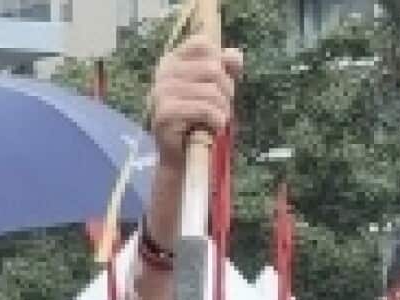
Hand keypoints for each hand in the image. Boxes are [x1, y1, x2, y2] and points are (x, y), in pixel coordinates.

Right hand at [149, 37, 243, 167]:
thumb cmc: (197, 120)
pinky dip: (217, 120)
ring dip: (224, 109)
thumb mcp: (214, 90)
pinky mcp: (165, 113)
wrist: (181, 155)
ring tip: (219, 120)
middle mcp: (164, 72)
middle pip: (213, 68)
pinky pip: (204, 109)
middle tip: (223, 107)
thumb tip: (237, 55)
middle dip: (227, 91)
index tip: (224, 80)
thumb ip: (224, 68)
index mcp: (173, 60)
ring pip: (212, 91)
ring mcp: (161, 92)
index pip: (202, 44)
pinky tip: (215, 127)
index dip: (222, 60)